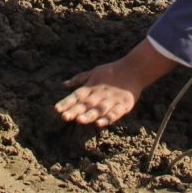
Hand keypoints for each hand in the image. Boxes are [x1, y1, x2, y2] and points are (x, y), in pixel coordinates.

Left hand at [55, 39, 179, 126]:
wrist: (135, 68)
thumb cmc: (112, 71)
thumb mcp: (94, 72)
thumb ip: (79, 80)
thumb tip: (63, 84)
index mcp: (92, 86)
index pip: (76, 95)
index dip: (67, 102)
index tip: (56, 109)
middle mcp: (100, 94)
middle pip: (86, 103)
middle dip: (75, 110)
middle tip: (64, 117)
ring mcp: (112, 100)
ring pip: (99, 109)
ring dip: (89, 115)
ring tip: (79, 121)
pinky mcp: (124, 105)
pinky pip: (115, 113)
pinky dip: (107, 118)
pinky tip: (100, 124)